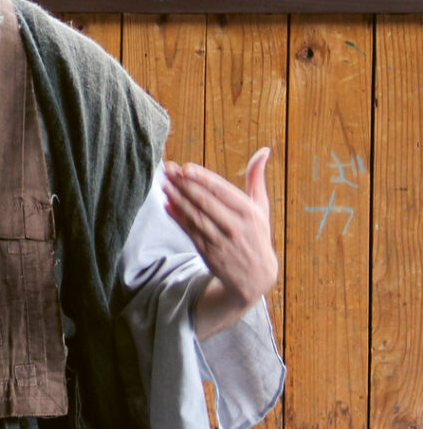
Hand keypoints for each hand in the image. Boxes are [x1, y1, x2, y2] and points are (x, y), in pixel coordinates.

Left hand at [162, 147, 277, 340]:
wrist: (255, 277)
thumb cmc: (257, 234)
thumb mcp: (261, 208)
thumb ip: (257, 179)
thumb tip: (264, 150)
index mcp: (249, 212)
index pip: (222, 191)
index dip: (202, 178)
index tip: (185, 167)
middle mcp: (235, 226)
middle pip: (204, 201)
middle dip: (183, 183)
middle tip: (167, 169)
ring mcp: (220, 240)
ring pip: (194, 216)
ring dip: (176, 198)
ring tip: (163, 183)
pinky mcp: (207, 252)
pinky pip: (189, 231)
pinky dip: (177, 217)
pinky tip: (166, 203)